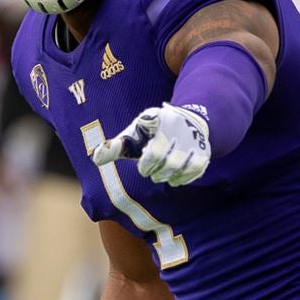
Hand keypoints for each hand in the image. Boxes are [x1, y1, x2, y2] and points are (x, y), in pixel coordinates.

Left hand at [92, 103, 209, 186]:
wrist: (189, 121)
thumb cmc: (153, 132)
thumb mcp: (134, 133)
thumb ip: (115, 147)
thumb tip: (95, 159)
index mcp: (160, 121)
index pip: (153, 154)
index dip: (146, 166)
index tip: (144, 166)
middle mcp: (180, 130)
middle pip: (166, 166)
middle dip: (156, 172)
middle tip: (152, 170)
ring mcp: (194, 142)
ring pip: (178, 171)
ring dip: (167, 177)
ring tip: (162, 171)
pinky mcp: (204, 154)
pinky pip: (191, 175)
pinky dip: (181, 179)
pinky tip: (175, 175)